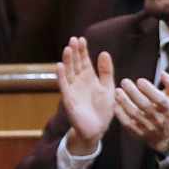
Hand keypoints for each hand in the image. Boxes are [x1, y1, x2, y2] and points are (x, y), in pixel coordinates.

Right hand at [56, 36, 115, 151]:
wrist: (97, 129)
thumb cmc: (103, 110)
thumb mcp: (108, 87)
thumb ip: (106, 71)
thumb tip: (104, 52)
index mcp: (90, 79)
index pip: (85, 61)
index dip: (83, 51)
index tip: (82, 39)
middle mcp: (80, 82)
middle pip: (76, 64)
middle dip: (75, 52)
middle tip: (73, 39)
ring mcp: (73, 90)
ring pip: (68, 72)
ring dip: (67, 60)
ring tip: (68, 48)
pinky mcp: (68, 99)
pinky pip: (63, 85)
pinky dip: (61, 76)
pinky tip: (60, 65)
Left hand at [112, 72, 168, 151]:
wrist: (165, 136)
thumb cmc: (168, 111)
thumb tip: (163, 73)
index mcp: (167, 108)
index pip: (159, 98)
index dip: (149, 89)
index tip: (139, 80)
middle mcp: (157, 118)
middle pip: (144, 105)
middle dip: (133, 92)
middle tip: (124, 82)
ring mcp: (146, 126)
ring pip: (134, 114)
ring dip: (124, 101)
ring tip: (117, 91)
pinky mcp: (137, 132)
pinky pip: (126, 123)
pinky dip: (120, 113)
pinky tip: (115, 104)